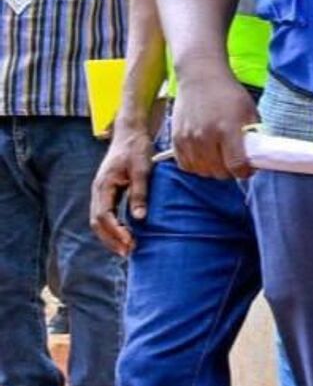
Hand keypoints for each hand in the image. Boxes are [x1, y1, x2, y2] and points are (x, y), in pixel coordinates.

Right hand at [91, 114, 157, 255]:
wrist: (130, 133)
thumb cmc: (137, 149)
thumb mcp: (142, 169)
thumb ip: (140, 192)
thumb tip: (139, 218)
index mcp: (103, 186)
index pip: (103, 216)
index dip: (115, 232)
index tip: (130, 242)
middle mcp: (98, 191)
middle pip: (97, 222)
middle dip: (111, 239)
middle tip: (129, 252)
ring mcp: (101, 192)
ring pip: (99, 220)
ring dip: (111, 235)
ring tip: (128, 248)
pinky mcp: (107, 192)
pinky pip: (105, 214)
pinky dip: (112, 227)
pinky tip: (126, 234)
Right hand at [169, 67, 258, 180]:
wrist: (200, 76)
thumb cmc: (229, 93)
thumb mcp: (249, 111)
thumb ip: (253, 135)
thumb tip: (259, 155)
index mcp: (228, 129)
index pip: (236, 165)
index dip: (245, 172)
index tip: (248, 169)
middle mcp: (206, 136)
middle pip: (219, 172)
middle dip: (230, 171)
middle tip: (234, 163)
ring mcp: (188, 139)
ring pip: (202, 171)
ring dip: (213, 170)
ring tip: (220, 160)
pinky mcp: (176, 139)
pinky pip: (186, 165)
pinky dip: (196, 166)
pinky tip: (205, 157)